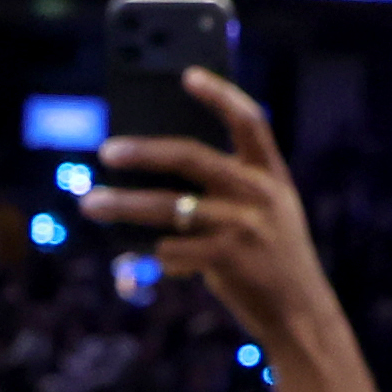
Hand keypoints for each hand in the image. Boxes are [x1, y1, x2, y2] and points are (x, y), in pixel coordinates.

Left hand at [84, 72, 385, 391]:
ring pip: (168, 207)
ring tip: (90, 203)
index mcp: (271, 176)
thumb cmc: (270, 263)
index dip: (219, 94)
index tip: (187, 75)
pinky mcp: (228, 260)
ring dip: (123, 204)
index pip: (249, 121)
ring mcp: (245, 226)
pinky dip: (149, 254)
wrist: (301, 317)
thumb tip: (157, 177)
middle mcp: (260, 195)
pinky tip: (133, 260)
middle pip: (192, 157)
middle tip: (106, 150)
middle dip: (144, 151)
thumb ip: (228, 193)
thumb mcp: (266, 217)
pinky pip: (171, 249)